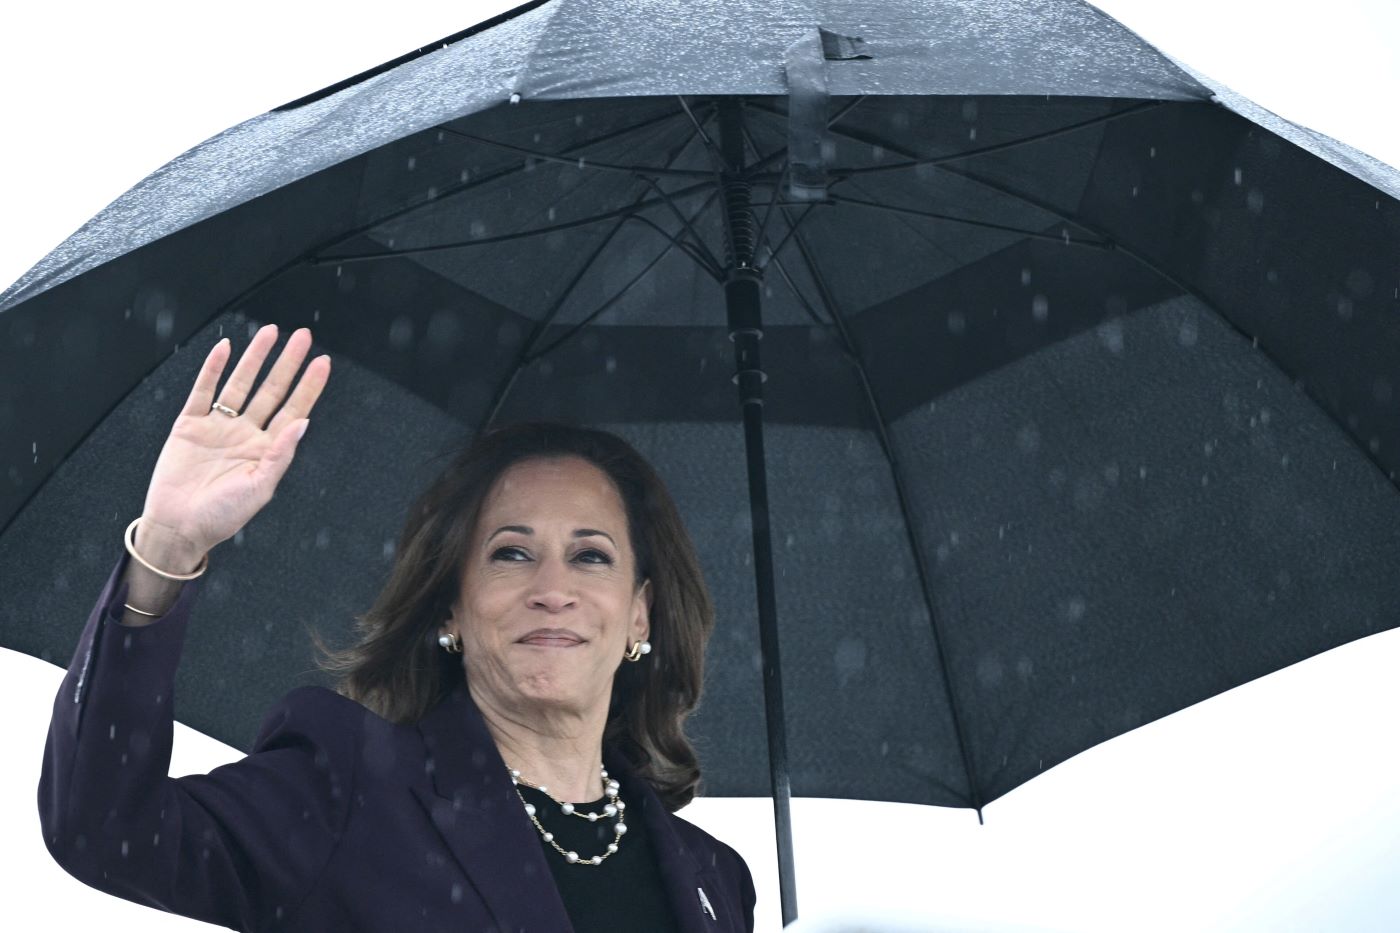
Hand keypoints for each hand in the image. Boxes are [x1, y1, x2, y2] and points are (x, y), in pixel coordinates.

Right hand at [138, 324, 329, 560]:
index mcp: (266, 449)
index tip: (322, 362)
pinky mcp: (189, 425)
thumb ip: (280, 455)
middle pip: (271, 390)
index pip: (293, 410)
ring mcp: (218, 426)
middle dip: (287, 363)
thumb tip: (303, 423)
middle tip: (303, 336)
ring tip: (271, 333)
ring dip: (255, 358)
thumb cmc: (221, 516)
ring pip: (240, 384)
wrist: (178, 527)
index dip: (308, 386)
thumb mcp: (259, 488)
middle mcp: (245, 433)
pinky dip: (213, 369)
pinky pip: (203, 390)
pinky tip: (226, 348)